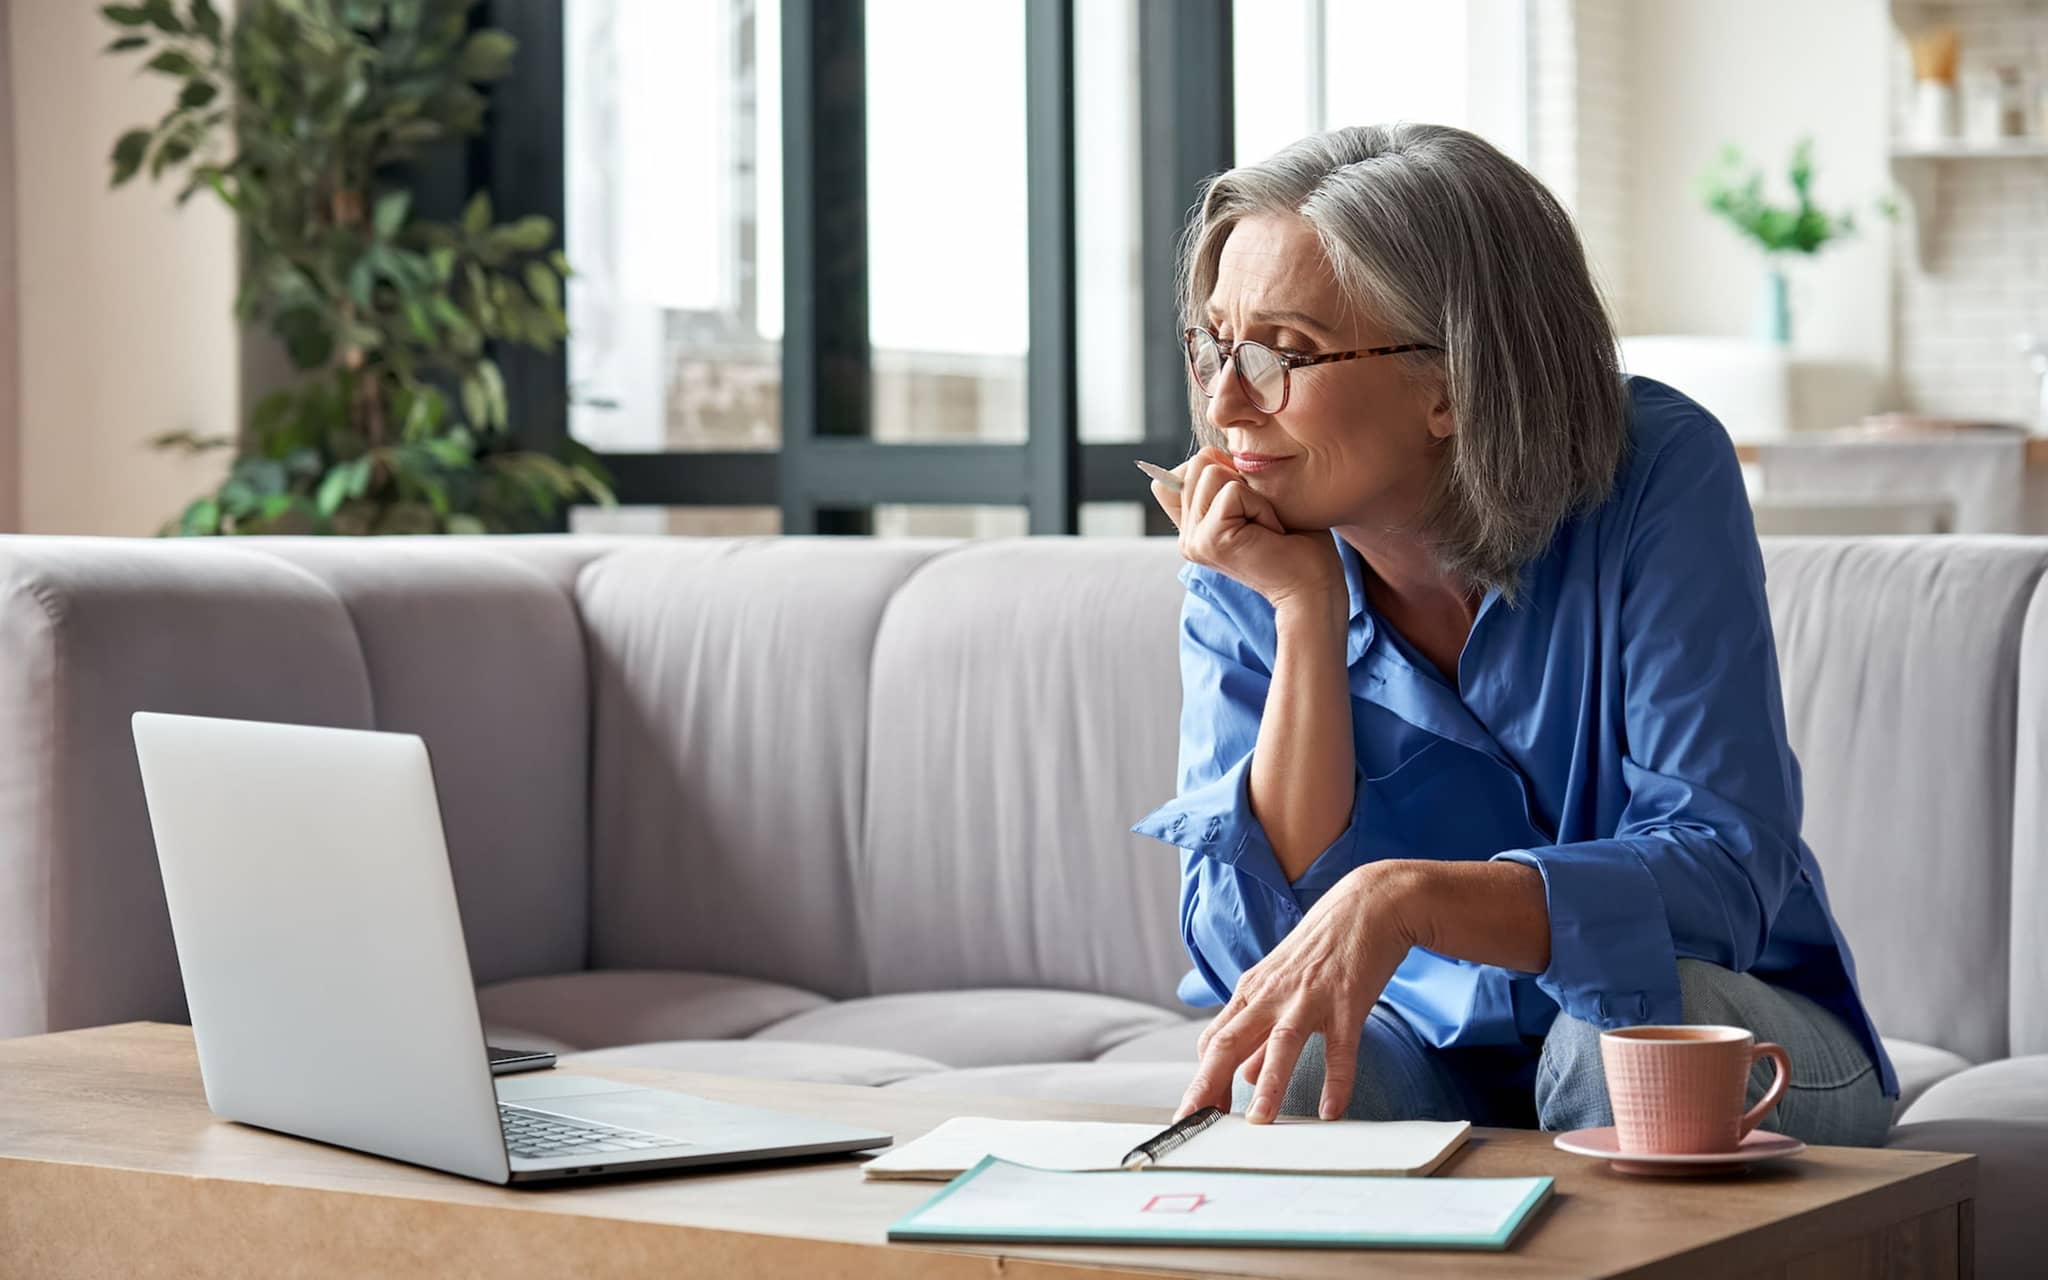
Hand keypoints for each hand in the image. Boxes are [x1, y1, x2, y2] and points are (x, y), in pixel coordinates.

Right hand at [1147, 446, 1341, 611]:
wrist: (1313, 588)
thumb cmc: (1296, 545)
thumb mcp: (1256, 503)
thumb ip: (1225, 482)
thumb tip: (1210, 453)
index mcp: (1193, 529)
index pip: (1176, 475)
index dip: (1217, 471)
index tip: (1248, 507)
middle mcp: (1187, 537)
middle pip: (1198, 463)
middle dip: (1240, 480)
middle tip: (1262, 518)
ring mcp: (1194, 540)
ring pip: (1212, 471)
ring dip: (1252, 494)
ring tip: (1266, 526)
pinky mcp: (1210, 540)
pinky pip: (1233, 491)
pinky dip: (1261, 506)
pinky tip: (1271, 533)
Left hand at [1176, 862, 1422, 1122]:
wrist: (1368, 904)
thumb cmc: (1321, 947)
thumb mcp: (1281, 985)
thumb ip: (1260, 1031)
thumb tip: (1243, 1075)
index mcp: (1252, 992)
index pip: (1214, 1041)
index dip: (1201, 1079)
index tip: (1195, 1113)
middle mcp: (1272, 995)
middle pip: (1229, 1042)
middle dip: (1208, 1085)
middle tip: (1194, 1122)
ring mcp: (1309, 997)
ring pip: (1280, 1043)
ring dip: (1268, 1085)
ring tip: (1259, 1122)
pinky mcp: (1347, 1000)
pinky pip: (1340, 1047)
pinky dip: (1337, 1081)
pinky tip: (1331, 1111)